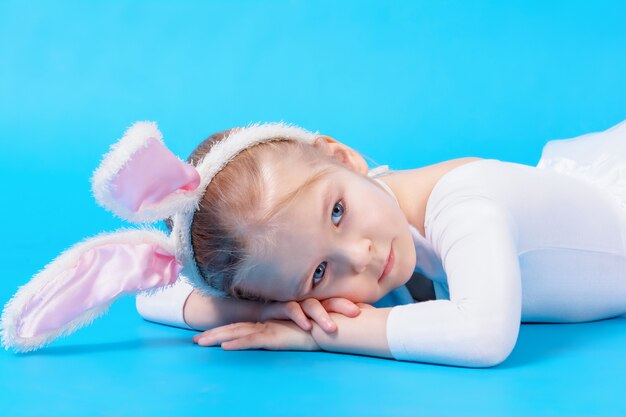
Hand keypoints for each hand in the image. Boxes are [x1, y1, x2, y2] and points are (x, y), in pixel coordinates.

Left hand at [192, 319, 319, 350]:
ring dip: (217, 338)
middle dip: (212, 334)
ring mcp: (267, 329)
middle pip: (233, 329)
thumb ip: (282, 335)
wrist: (327, 326)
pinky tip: (224, 347)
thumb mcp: (293, 334)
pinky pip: (252, 340)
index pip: (240, 328)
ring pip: (237, 333)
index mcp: (266, 325)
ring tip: (200, 343)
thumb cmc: (313, 330)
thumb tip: (273, 340)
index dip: (222, 331)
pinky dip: (237, 343)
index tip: (206, 336)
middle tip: (194, 341)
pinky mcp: (274, 336)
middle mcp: (263, 325)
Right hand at [258, 297, 360, 332]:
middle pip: (328, 299)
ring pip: (311, 304)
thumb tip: (356, 335)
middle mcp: (308, 301)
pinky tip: (306, 325)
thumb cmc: (287, 322)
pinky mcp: (278, 307)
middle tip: (355, 313)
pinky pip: (290, 308)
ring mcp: (294, 302)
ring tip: (331, 328)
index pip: (337, 301)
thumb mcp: (309, 324)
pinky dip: (299, 316)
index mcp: (318, 304)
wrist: (258, 316)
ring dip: (322, 315)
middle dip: (342, 305)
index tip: (365, 310)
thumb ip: (327, 325)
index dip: (349, 305)